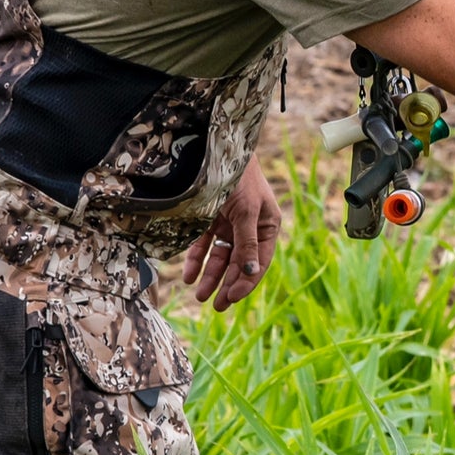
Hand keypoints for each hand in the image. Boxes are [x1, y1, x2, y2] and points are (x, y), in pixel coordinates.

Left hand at [180, 156, 281, 311]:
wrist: (218, 148)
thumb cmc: (239, 178)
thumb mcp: (246, 212)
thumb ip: (247, 243)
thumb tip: (251, 272)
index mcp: (267, 226)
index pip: (258, 262)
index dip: (246, 281)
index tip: (231, 297)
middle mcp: (249, 227)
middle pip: (238, 263)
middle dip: (227, 284)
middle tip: (216, 306)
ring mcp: (229, 223)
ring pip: (220, 256)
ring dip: (210, 276)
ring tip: (199, 295)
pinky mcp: (209, 218)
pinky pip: (203, 244)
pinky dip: (196, 259)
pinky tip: (188, 275)